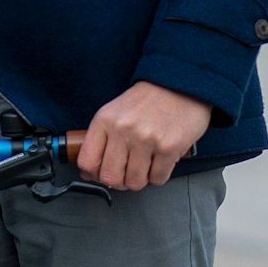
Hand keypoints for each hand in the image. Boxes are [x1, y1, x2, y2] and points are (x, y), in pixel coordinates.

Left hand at [77, 81, 210, 190]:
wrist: (181, 84)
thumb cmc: (149, 100)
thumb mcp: (116, 112)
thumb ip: (102, 139)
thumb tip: (91, 172)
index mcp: (105, 119)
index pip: (87, 161)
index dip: (94, 174)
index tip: (102, 173)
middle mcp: (123, 129)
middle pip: (110, 178)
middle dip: (120, 181)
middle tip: (128, 172)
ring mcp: (146, 139)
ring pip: (135, 182)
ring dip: (142, 178)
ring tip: (147, 162)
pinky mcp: (168, 147)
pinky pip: (158, 179)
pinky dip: (160, 174)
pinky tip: (161, 159)